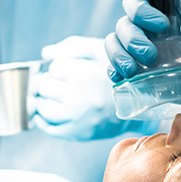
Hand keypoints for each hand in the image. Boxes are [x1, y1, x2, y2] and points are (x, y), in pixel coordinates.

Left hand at [31, 37, 152, 139]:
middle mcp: (82, 98)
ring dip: (44, 99)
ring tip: (54, 95)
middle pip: (44, 86)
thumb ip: (73, 46)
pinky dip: (43, 119)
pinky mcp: (78, 134)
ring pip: (42, 107)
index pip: (55, 67)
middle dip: (49, 81)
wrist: (138, 106)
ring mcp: (79, 119)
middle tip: (60, 82)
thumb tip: (46, 53)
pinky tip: (48, 111)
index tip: (68, 69)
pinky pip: (48, 127)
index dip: (59, 66)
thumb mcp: (102, 51)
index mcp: (89, 75)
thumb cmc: (117, 74)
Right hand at [105, 0, 180, 116]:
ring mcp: (144, 52)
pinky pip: (118, 69)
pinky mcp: (143, 76)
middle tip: (150, 56)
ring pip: (115, 44)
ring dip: (118, 55)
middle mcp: (151, 30)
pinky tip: (120, 79)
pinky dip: (114, 72)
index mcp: (168, 12)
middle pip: (124, 23)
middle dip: (132, 38)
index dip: (141, 9)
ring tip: (132, 71)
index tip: (161, 25)